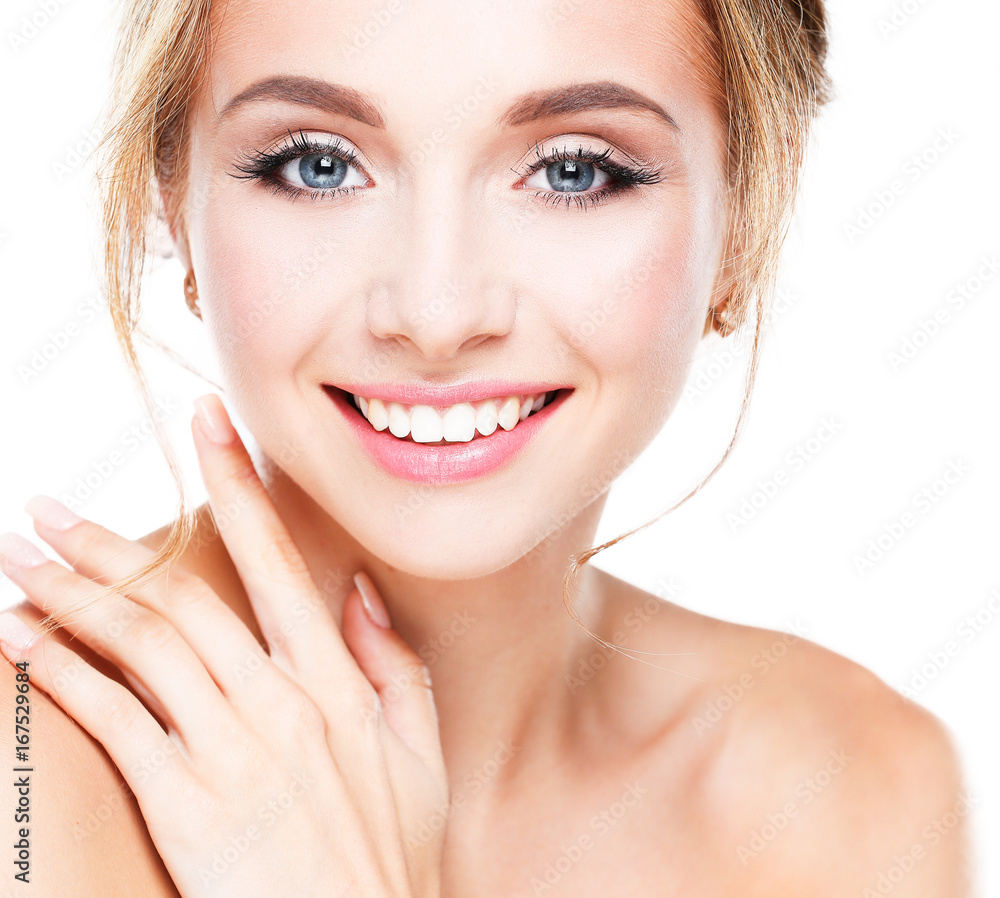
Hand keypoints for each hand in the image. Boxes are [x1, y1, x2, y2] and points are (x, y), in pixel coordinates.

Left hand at [0, 394, 447, 897]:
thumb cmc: (392, 853)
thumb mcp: (420, 749)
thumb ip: (390, 661)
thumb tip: (354, 588)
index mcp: (337, 681)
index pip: (276, 559)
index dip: (237, 484)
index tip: (203, 421)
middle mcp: (280, 702)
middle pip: (181, 599)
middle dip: (107, 545)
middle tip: (44, 507)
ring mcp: (231, 752)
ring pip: (140, 648)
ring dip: (73, 597)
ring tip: (21, 561)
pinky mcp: (185, 806)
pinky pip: (116, 725)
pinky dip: (68, 677)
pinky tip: (30, 643)